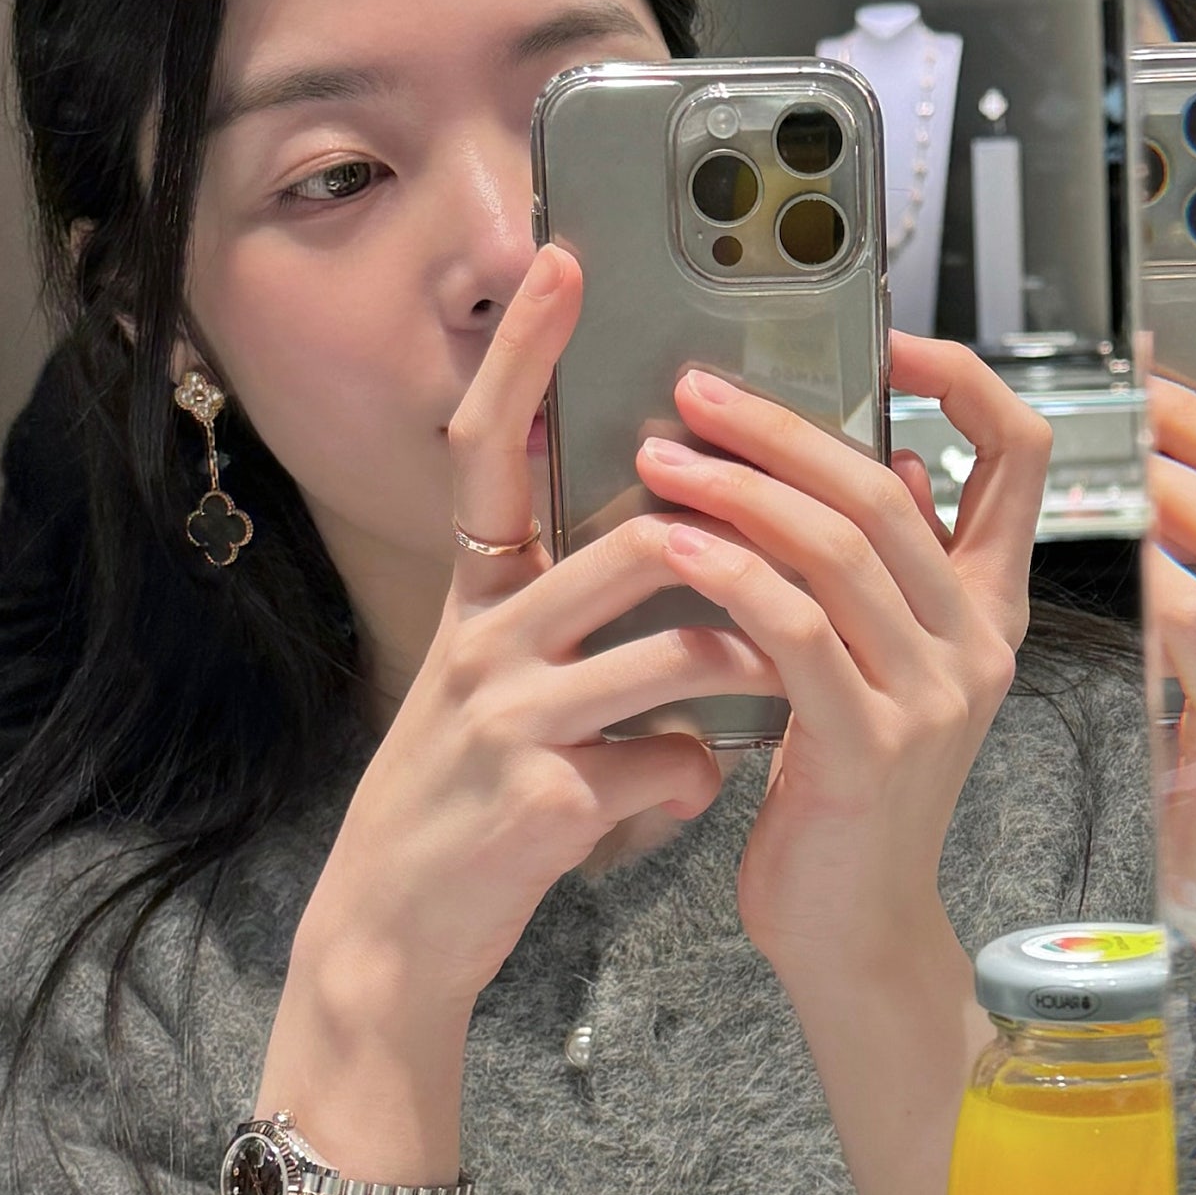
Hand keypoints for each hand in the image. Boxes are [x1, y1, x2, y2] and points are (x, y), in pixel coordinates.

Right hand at [319, 245, 777, 1008]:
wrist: (393, 928)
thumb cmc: (462, 798)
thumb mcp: (494, 691)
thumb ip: (569, 629)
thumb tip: (672, 584)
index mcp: (474, 601)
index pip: (488, 454)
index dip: (525, 358)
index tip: (568, 266)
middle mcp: (483, 642)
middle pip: (628, 546)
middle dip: (728, 543)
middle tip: (802, 544)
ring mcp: (510, 720)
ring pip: (676, 650)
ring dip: (748, 668)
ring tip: (780, 683)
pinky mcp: (544, 798)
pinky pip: (672, 763)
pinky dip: (698, 781)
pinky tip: (686, 802)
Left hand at [634, 334, 1049, 969]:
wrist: (850, 923)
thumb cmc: (844, 788)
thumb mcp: (879, 665)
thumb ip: (882, 574)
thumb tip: (879, 464)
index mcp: (985, 607)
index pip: (1015, 458)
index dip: (960, 381)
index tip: (885, 339)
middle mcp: (975, 641)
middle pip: (884, 490)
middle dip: (781, 429)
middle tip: (697, 395)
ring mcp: (931, 695)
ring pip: (837, 548)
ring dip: (737, 490)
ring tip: (659, 457)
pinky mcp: (869, 744)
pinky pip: (794, 628)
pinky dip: (729, 573)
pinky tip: (671, 543)